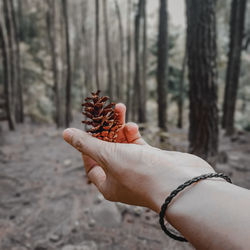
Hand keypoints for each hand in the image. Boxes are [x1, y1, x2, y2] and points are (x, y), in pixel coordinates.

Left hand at [63, 104, 213, 212]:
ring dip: (120, 126)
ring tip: (119, 107)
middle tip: (104, 111)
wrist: (179, 183)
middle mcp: (122, 178)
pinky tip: (131, 125)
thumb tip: (65, 133)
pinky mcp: (151, 159)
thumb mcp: (108, 156)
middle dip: (105, 130)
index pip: (91, 165)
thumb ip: (87, 144)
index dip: (86, 148)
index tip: (87, 131)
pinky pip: (137, 143)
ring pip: (123, 144)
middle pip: (107, 151)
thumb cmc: (140, 173)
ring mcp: (138, 168)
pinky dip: (133, 133)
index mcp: (108, 185)